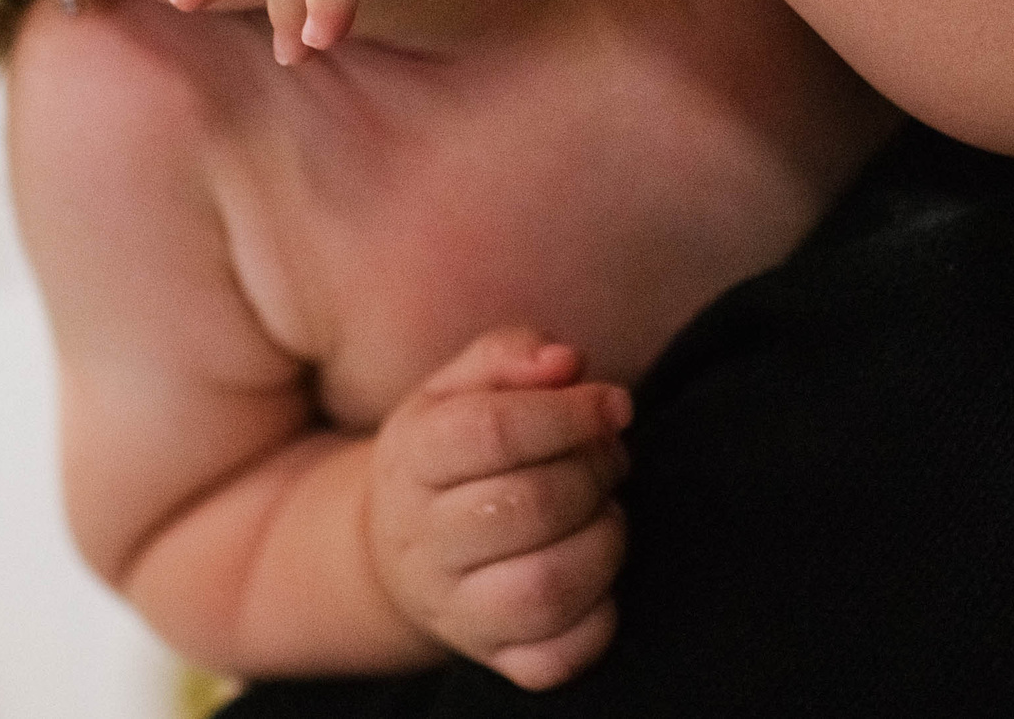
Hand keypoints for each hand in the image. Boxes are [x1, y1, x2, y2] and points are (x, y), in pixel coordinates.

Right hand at [368, 328, 632, 690]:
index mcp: (413, 459)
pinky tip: (596, 575)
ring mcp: (455, 609)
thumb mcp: (458, 388)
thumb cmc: (450, 454)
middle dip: (593, 473)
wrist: (398, 551)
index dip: (570, 414)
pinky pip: (557, 657)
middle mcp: (423, 541)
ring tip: (605, 513)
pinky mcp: (494, 658)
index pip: (492, 432)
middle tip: (610, 456)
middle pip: (527, 507)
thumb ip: (510, 355)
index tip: (615, 404)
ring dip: (604, 542)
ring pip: (545, 588)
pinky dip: (599, 618)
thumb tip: (568, 363)